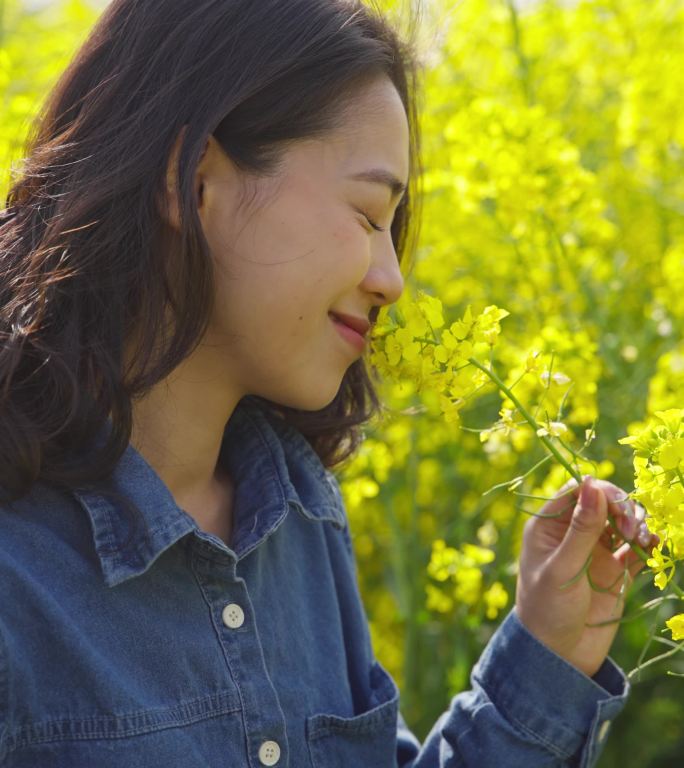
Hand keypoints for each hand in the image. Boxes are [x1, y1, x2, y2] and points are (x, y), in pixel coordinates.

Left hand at [515, 475, 659, 677]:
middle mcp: (572, 533)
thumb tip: (592, 483)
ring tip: (643, 541)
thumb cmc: (547, 609)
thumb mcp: (562, 568)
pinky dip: (648, 544)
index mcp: (549, 526)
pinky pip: (636, 549)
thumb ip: (581, 529)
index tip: (619, 508)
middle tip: (632, 531)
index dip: (602, 492)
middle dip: (624, 509)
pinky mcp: (615, 570)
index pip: (578, 491)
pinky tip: (654, 546)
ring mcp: (595, 551)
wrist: (559, 655)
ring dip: (638, 525)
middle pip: (604, 502)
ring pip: (623, 523)